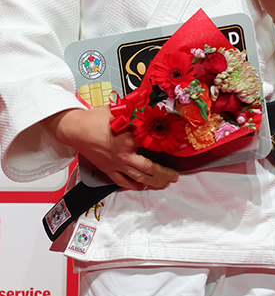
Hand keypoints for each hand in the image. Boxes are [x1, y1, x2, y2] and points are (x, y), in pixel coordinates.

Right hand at [42, 107, 176, 190]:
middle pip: (151, 169)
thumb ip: (136, 114)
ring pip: (139, 178)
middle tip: (174, 176)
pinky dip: (133, 185)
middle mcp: (125, 155)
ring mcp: (116, 164)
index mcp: (131, 140)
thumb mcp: (120, 112)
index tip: (177, 151)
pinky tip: (140, 186)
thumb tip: (151, 109)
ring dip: (153, 182)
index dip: (168, 150)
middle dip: (165, 174)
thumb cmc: (96, 118)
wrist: (75, 129)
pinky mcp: (107, 169)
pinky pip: (122, 182)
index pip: (155, 147)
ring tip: (164, 183)